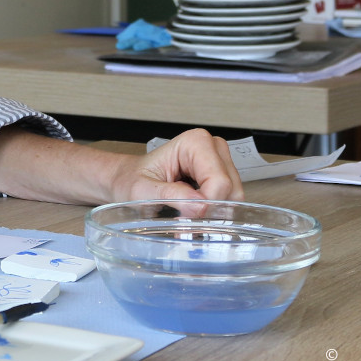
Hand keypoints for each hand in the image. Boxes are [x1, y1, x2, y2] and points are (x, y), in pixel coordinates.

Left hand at [111, 128, 243, 201]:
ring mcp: (219, 162)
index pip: (219, 182)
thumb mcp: (142, 190)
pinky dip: (214, 212)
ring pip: (234, 198)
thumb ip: (171, 196)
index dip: (205, 204)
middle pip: (231, 190)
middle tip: (184, 218)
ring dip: (212, 213)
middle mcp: (212, 148)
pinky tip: (193, 211)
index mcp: (194, 143)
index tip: (185, 214)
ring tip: (186, 213)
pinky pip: (230, 201)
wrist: (126, 179)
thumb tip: (200, 207)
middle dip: (210, 210)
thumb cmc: (132, 180)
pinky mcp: (221, 176)